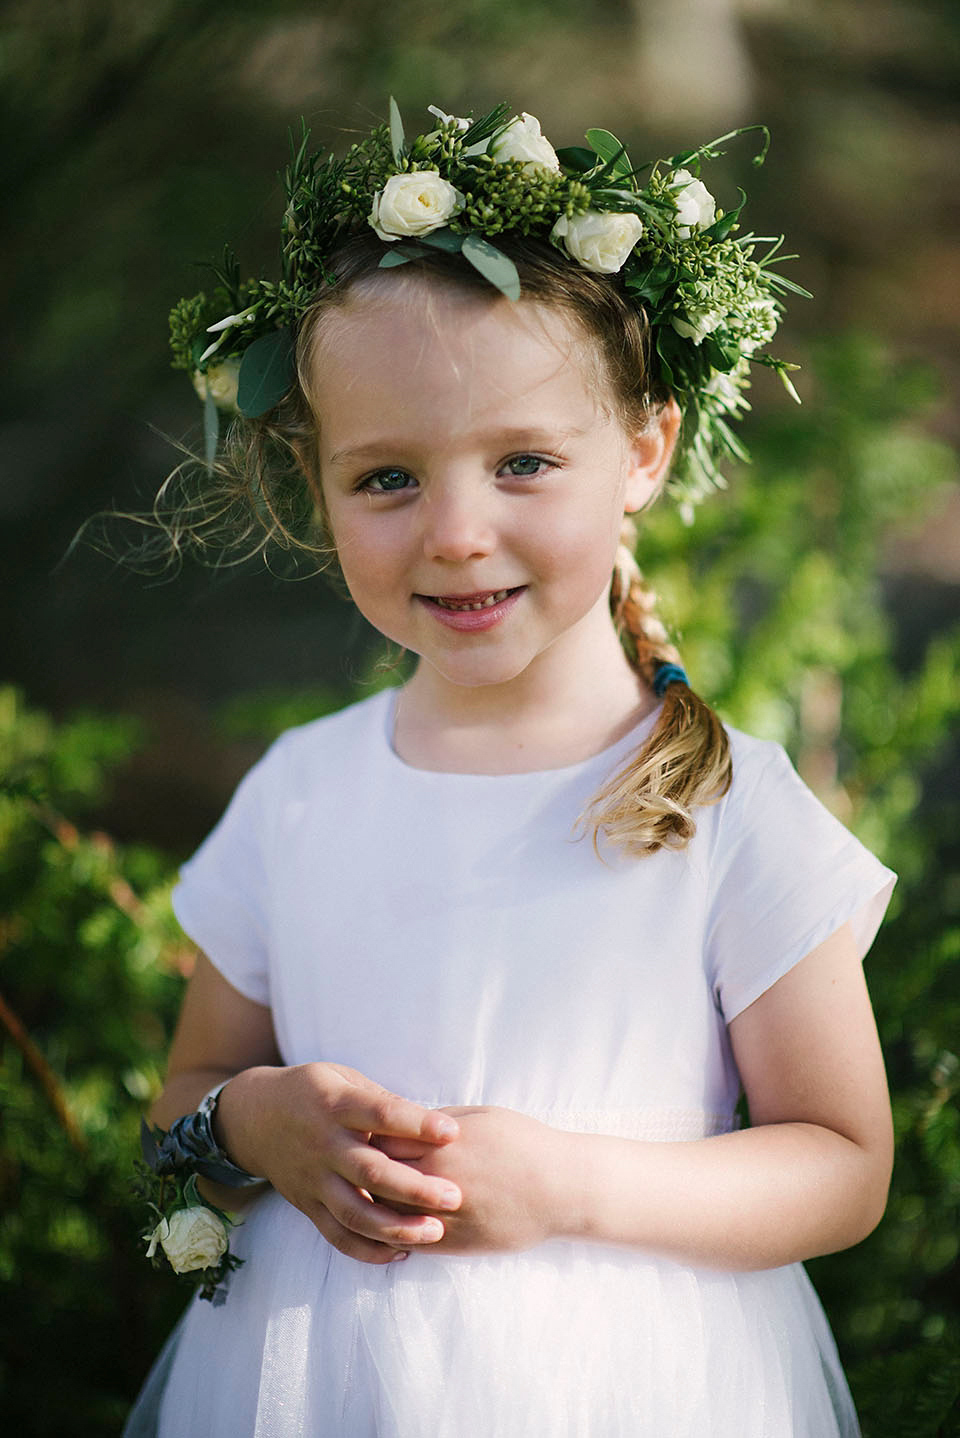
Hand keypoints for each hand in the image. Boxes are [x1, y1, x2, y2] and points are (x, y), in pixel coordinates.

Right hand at [216, 1063, 462, 1263]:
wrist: (254, 1118)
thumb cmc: (314, 1092)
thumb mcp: (344, 1078)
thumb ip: (381, 1101)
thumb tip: (430, 1124)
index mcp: (336, 1105)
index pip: (380, 1114)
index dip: (417, 1123)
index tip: (453, 1133)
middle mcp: (324, 1145)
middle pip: (371, 1172)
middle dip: (415, 1188)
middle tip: (454, 1196)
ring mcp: (313, 1180)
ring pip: (355, 1213)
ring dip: (396, 1227)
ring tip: (435, 1232)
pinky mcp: (307, 1206)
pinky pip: (337, 1236)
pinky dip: (368, 1250)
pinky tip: (401, 1252)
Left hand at [376, 1106, 569, 1254]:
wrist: (561, 1188)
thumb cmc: (524, 1143)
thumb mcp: (481, 1116)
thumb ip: (440, 1121)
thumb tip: (408, 1123)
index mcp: (441, 1143)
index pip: (381, 1140)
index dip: (368, 1138)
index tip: (361, 1136)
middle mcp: (435, 1179)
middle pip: (376, 1177)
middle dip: (363, 1172)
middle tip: (353, 1167)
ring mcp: (442, 1214)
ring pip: (386, 1213)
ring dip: (373, 1205)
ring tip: (366, 1196)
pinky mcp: (453, 1243)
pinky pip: (408, 1240)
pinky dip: (393, 1233)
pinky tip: (390, 1225)